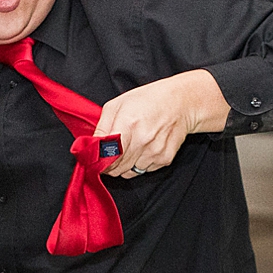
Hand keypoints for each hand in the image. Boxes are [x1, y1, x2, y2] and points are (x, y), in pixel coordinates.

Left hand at [93, 70, 230, 177]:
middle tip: (111, 153)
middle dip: (109, 164)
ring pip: (128, 172)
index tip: (96, 158)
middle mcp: (142, 140)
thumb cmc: (147, 100)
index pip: (106, 156)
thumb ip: (101, 128)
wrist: (181, 102)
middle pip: (115, 168)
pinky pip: (143, 171)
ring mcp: (154, 152)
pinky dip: (139, 164)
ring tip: (130, 147)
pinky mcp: (164, 159)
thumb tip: (91, 148)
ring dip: (124, 165)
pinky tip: (144, 148)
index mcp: (128, 124)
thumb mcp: (117, 105)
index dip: (98, 161)